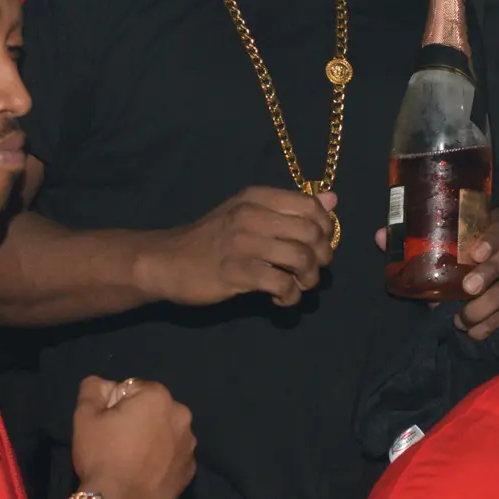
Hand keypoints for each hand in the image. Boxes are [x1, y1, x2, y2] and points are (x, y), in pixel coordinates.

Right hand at [72, 376, 194, 498]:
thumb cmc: (101, 456)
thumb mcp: (85, 416)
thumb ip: (94, 388)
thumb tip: (103, 384)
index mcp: (158, 396)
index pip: (133, 389)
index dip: (116, 404)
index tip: (106, 424)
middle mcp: (182, 416)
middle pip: (154, 409)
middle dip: (139, 419)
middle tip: (118, 442)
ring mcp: (189, 446)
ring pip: (166, 433)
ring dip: (153, 439)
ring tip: (132, 460)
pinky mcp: (190, 472)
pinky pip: (173, 457)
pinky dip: (162, 460)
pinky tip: (145, 474)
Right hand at [139, 186, 337, 309]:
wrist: (166, 261)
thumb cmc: (211, 239)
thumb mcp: (247, 213)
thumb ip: (289, 207)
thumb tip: (331, 199)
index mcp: (256, 197)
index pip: (310, 206)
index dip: (325, 230)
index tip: (317, 246)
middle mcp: (251, 215)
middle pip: (311, 233)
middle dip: (321, 257)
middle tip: (310, 271)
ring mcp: (242, 243)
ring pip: (300, 259)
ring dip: (308, 279)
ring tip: (297, 286)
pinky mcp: (235, 273)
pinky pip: (281, 285)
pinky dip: (289, 297)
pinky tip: (280, 300)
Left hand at [373, 215, 498, 340]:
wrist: (473, 302)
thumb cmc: (449, 271)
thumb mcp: (429, 259)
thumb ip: (408, 247)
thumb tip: (381, 235)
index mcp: (490, 233)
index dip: (491, 238)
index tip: (474, 253)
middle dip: (489, 273)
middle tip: (467, 289)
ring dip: (488, 306)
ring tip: (463, 321)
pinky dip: (495, 325)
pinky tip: (477, 333)